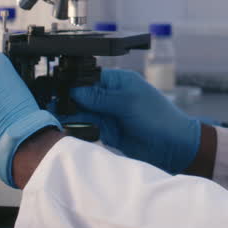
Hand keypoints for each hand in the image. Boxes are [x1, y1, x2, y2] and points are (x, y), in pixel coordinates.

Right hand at [68, 69, 200, 173]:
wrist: (174, 148)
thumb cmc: (160, 118)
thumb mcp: (129, 102)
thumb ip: (100, 96)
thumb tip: (75, 90)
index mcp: (117, 82)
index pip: (87, 79)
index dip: (72, 85)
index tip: (57, 93)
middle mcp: (110, 97)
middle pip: (80, 97)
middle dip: (68, 103)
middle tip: (52, 109)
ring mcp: (108, 116)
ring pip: (81, 115)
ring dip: (71, 118)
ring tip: (57, 121)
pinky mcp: (107, 133)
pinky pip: (87, 130)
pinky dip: (78, 131)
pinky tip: (69, 131)